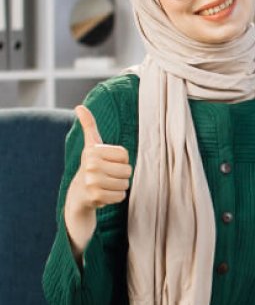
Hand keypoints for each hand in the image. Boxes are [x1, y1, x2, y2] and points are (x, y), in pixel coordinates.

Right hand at [64, 105, 131, 259]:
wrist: (78, 195)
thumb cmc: (90, 166)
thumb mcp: (90, 145)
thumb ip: (88, 125)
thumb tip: (79, 107)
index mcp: (93, 150)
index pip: (125, 155)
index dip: (120, 161)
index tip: (107, 163)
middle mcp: (91, 164)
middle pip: (127, 170)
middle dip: (121, 175)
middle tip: (106, 176)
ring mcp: (92, 181)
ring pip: (125, 184)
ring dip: (118, 187)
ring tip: (105, 185)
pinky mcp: (96, 197)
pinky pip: (121, 196)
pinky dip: (115, 198)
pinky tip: (103, 195)